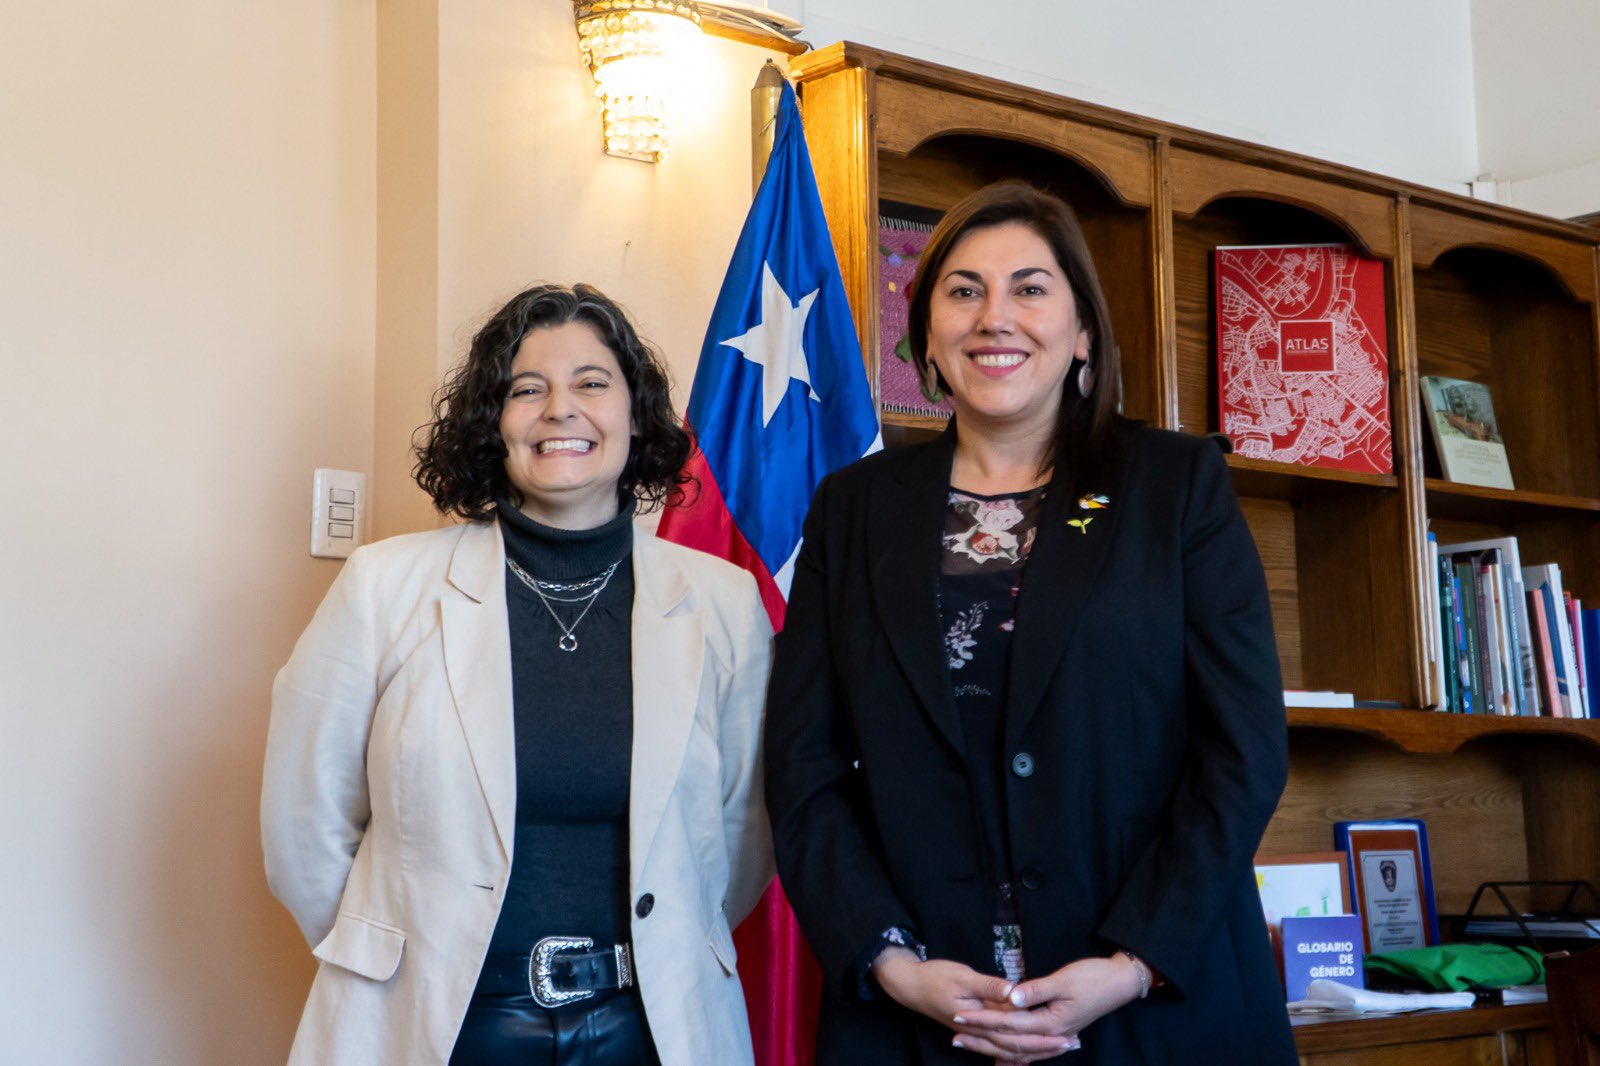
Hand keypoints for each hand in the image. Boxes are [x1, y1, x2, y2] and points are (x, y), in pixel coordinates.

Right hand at [872, 950, 1075, 1060]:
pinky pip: (998, 1044)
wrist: (909, 986)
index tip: (1064, 1035)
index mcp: (978, 1020)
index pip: (1014, 1034)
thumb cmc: (935, 977)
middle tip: (1070, 1045)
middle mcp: (979, 1032)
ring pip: (1008, 1049)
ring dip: (1034, 1050)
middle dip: (1044, 1047)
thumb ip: (989, 986)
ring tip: (1058, 1047)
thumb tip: (1014, 993)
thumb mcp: (963, 976)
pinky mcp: (975, 1028)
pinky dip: (1015, 1050)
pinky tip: (1029, 1051)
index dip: (1040, 1037)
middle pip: (1015, 1047)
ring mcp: (976, 1032)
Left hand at [951, 954, 1142, 1061]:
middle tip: (954, 1037)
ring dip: (993, 1048)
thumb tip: (1010, 997)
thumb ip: (1036, 989)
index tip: (959, 1015)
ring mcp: (1056, 1035)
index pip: (1007, 1023)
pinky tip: (1003, 1059)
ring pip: (1019, 1049)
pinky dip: (1016, 1055)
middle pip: (1009, 1042)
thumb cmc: (1093, 977)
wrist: (1119, 983)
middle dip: (981, 1039)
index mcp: (1050, 1022)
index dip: (982, 1020)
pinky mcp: (1058, 1031)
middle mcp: (1051, 1034)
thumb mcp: (1064, 979)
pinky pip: (1032, 1049)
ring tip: (970, 1045)